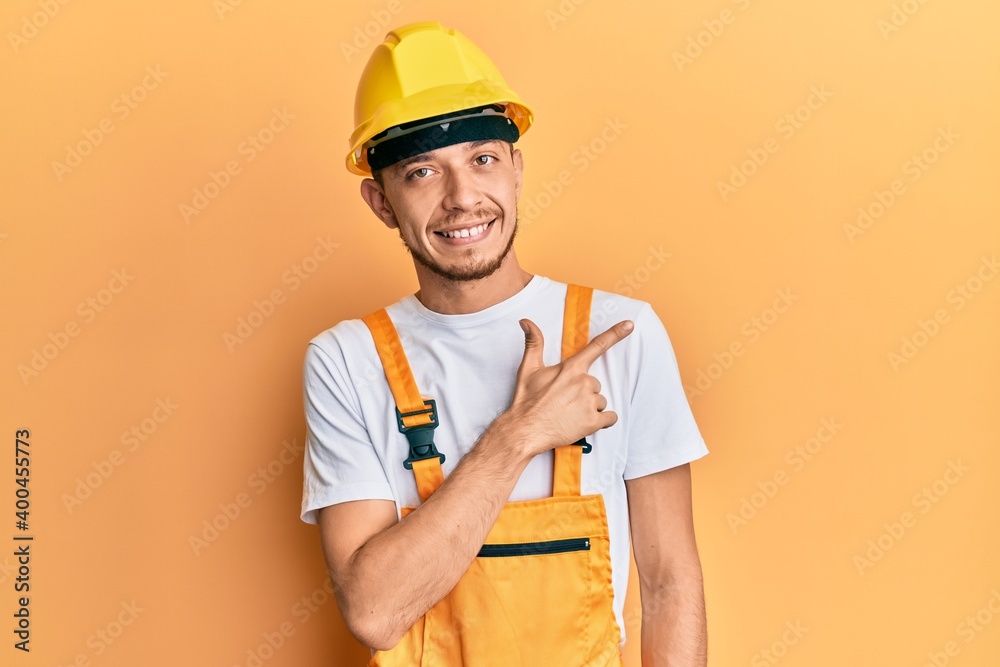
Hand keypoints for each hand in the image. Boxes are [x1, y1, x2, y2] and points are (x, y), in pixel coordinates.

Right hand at [507, 318, 633, 456]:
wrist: (525, 430)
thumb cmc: (527, 401)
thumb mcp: (528, 368)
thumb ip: (534, 343)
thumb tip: (526, 321)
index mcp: (571, 368)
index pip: (597, 346)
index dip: (615, 333)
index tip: (629, 325)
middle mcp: (583, 382)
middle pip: (595, 384)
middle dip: (584, 393)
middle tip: (565, 401)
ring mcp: (589, 402)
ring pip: (600, 401)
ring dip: (590, 408)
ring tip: (570, 414)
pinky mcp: (593, 421)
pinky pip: (610, 418)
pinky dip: (602, 422)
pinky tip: (585, 423)